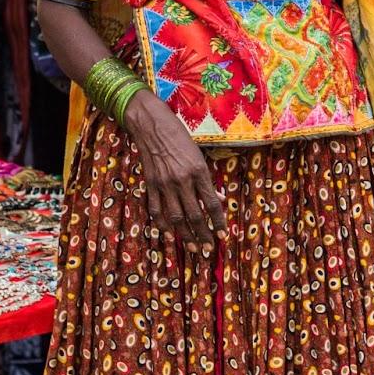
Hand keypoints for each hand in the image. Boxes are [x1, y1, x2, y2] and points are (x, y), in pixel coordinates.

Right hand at [124, 90, 225, 252]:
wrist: (151, 125)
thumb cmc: (179, 136)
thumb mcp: (199, 155)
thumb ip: (207, 180)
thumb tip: (218, 199)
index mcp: (198, 170)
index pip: (212, 204)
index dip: (218, 222)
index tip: (222, 235)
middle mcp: (182, 179)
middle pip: (195, 215)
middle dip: (203, 235)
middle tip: (207, 249)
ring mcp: (165, 183)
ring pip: (176, 217)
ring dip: (185, 235)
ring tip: (192, 247)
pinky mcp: (151, 184)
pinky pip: (157, 210)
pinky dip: (163, 225)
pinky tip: (169, 235)